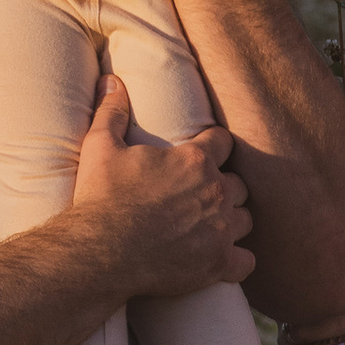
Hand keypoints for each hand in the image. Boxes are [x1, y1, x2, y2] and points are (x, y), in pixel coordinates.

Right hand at [68, 74, 252, 298]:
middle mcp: (215, 192)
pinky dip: (237, 261)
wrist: (99, 252)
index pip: (223, 142)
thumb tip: (111, 80)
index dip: (214, 146)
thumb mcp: (100, 147)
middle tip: (200, 196)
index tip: (204, 154)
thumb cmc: (101, 198)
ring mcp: (220, 230)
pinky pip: (246, 261)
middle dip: (223, 187)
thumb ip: (111, 111)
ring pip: (245, 219)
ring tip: (211, 226)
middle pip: (239, 183)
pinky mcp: (218, 265)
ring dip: (231, 220)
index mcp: (195, 160)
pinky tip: (222, 260)